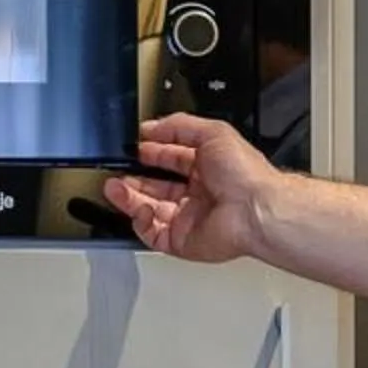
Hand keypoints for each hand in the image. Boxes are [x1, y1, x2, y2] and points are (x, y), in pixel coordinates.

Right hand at [101, 114, 284, 262]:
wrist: (255, 210)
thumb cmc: (245, 174)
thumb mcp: (212, 132)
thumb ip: (178, 126)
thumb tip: (151, 126)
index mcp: (207, 167)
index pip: (171, 159)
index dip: (151, 153)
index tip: (133, 147)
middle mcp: (198, 194)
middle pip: (156, 186)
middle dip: (133, 177)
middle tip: (117, 170)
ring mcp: (189, 218)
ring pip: (149, 210)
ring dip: (128, 198)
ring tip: (113, 187)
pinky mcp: (182, 241)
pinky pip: (152, 233)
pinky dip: (140, 222)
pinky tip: (138, 209)